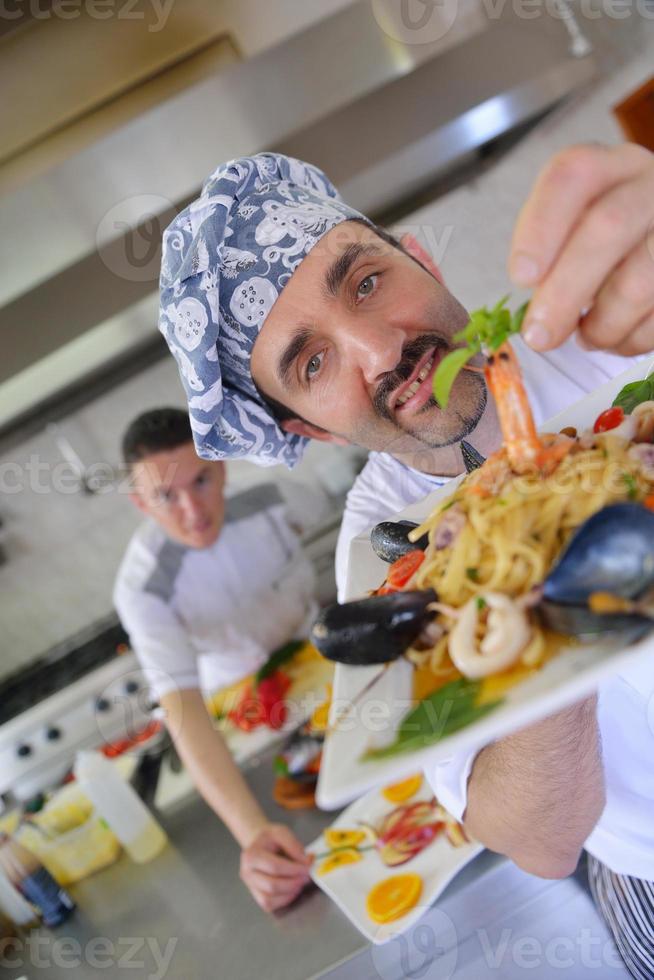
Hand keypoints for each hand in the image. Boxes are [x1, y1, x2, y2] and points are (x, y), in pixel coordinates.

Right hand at [240, 823, 311, 912]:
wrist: (259, 844)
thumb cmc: (270, 840)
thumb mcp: (282, 832)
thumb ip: (294, 846)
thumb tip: (306, 862)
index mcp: (251, 855)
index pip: (274, 867)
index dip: (294, 869)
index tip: (308, 867)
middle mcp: (246, 873)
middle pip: (272, 885)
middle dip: (293, 883)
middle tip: (307, 876)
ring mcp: (250, 887)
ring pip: (269, 899)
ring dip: (289, 893)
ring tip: (300, 882)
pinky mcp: (256, 896)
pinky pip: (269, 905)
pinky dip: (284, 900)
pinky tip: (293, 890)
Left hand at [509, 143, 653, 355]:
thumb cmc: (610, 247)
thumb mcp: (576, 233)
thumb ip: (551, 258)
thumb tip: (537, 316)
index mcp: (611, 167)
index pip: (572, 175)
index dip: (541, 227)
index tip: (521, 276)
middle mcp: (652, 185)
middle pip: (607, 227)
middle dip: (564, 292)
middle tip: (539, 337)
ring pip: (639, 281)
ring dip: (602, 326)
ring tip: (586, 338)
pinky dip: (631, 340)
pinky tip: (618, 338)